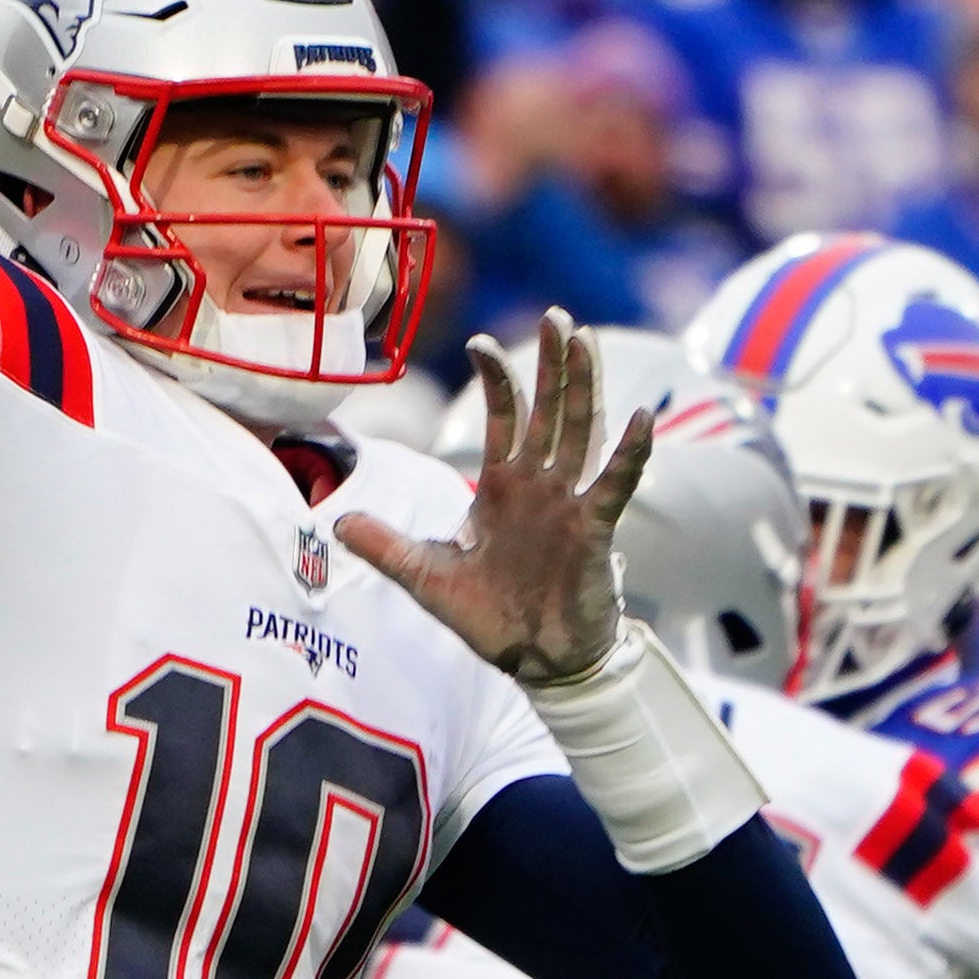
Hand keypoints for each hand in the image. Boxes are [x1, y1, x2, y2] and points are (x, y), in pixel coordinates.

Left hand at [336, 309, 651, 685]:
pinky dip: (629, 453)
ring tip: (587, 340)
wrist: (536, 662)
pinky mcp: (592, 531)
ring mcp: (568, 505)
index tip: (479, 343)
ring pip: (579, 433)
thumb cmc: (490, 619)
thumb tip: (337, 523)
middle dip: (552, 365)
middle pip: (549, 411)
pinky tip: (641, 417)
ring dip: (585, 387)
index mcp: (502, 489)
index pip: (504, 420)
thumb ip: (387, 546)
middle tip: (557, 315)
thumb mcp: (426, 579)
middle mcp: (539, 487)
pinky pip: (613, 485)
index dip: (496, 381)